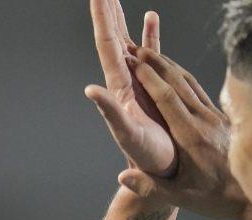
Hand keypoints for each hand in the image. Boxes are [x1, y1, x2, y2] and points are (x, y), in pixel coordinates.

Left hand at [84, 0, 175, 175]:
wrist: (161, 170)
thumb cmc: (147, 158)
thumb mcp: (127, 135)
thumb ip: (110, 112)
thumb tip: (91, 90)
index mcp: (119, 86)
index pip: (108, 44)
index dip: (103, 18)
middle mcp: (125, 80)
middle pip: (112, 37)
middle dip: (107, 11)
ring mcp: (139, 81)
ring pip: (129, 41)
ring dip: (122, 18)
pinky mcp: (154, 86)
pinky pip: (151, 52)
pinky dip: (150, 34)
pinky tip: (150, 17)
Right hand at [120, 50, 251, 219]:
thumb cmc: (215, 198)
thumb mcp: (180, 197)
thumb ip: (149, 186)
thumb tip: (121, 178)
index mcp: (190, 137)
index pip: (167, 99)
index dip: (149, 78)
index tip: (134, 64)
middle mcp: (204, 121)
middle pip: (178, 84)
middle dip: (157, 64)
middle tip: (138, 50)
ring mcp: (216, 118)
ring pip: (190, 84)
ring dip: (171, 67)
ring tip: (154, 54)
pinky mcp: (223, 120)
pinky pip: (201, 92)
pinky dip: (185, 78)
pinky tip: (177, 74)